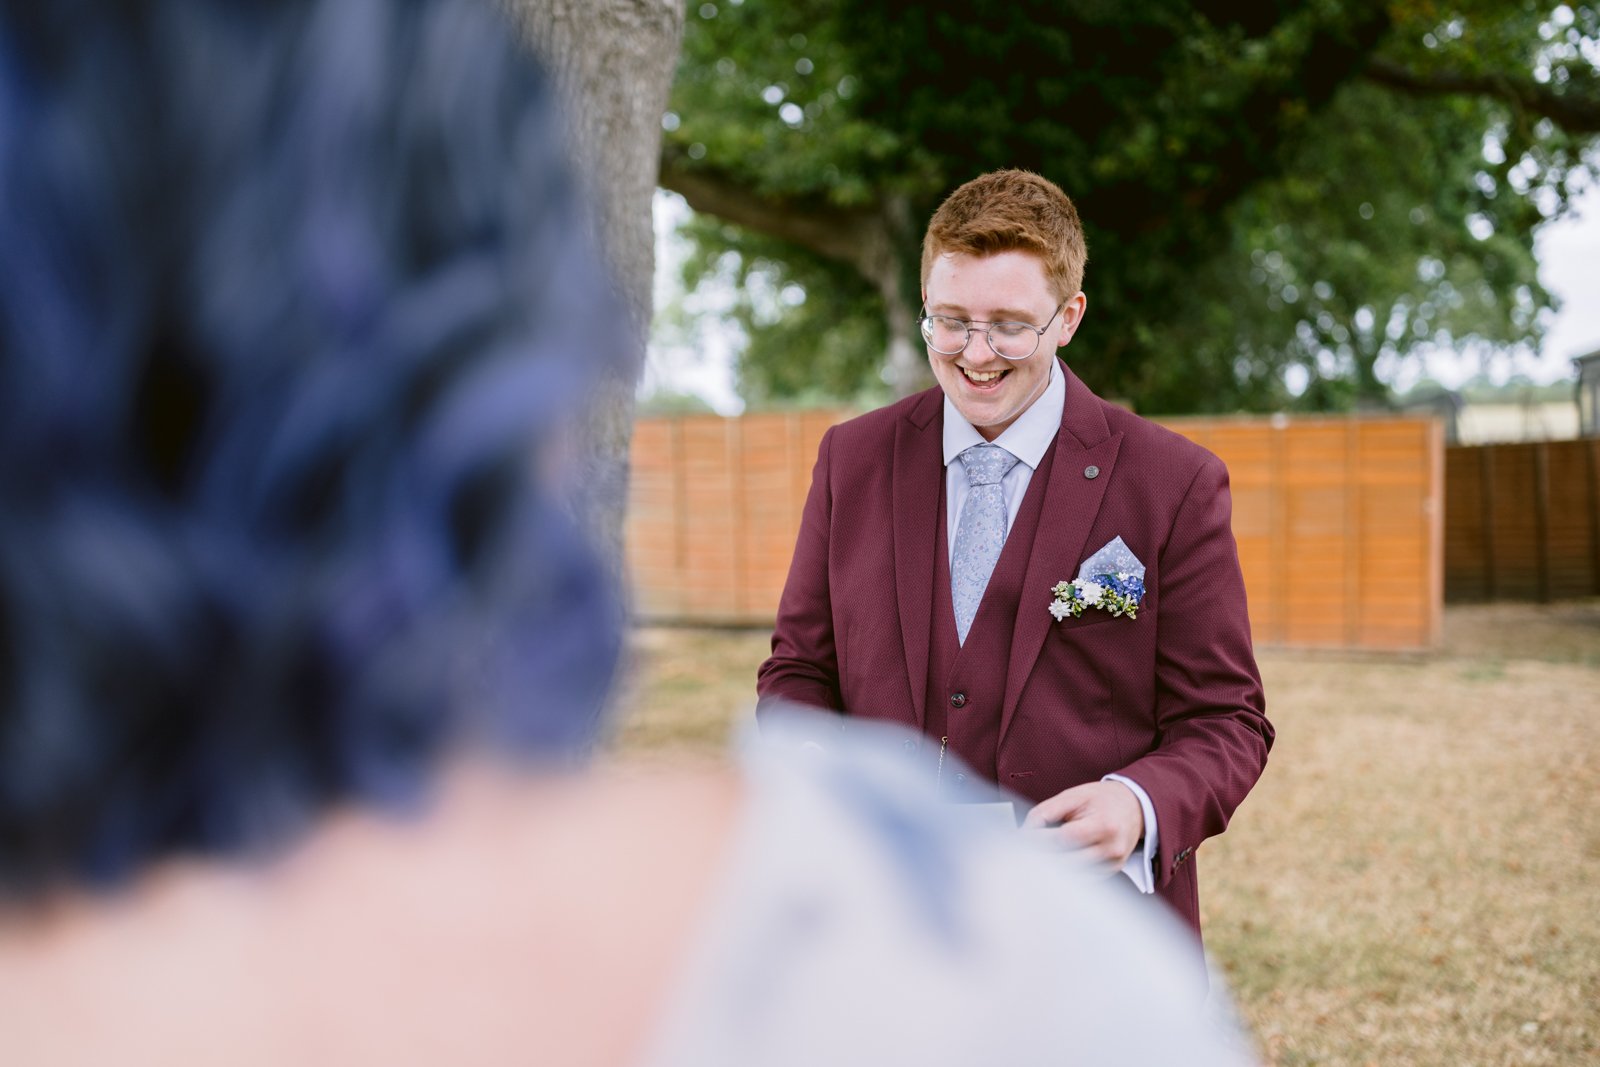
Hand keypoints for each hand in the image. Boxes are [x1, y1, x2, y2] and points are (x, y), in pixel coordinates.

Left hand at [1023, 781, 1143, 870]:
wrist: (1135, 806)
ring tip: (1029, 861)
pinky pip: (1084, 878)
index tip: (1019, 839)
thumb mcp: (1074, 796)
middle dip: (1040, 857)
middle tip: (1018, 853)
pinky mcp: (1113, 871)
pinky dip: (1065, 874)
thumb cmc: (1102, 799)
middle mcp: (1111, 848)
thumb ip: (1047, 811)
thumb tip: (1025, 829)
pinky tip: (1049, 868)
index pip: (1064, 838)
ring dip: (1049, 869)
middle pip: (1067, 861)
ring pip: (1074, 874)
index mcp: (1103, 824)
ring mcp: (1113, 863)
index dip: (1038, 840)